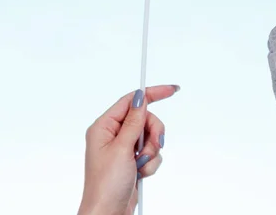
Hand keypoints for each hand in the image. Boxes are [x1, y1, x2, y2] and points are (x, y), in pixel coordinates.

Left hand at [78, 85, 179, 214]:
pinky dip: (151, 163)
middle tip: (150, 147)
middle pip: (144, 119)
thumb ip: (134, 122)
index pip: (131, 101)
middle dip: (152, 134)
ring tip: (141, 165)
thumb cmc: (105, 185)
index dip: (151, 94)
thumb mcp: (121, 149)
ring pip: (150, 136)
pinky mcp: (132, 160)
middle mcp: (113, 135)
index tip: (171, 90)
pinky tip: (141, 174)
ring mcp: (124, 148)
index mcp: (104, 126)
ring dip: (151, 151)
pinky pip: (151, 152)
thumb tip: (140, 97)